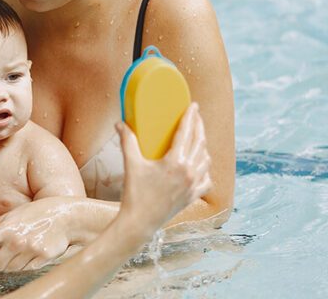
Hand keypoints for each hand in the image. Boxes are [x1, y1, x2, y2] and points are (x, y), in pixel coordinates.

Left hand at [0, 197, 75, 271]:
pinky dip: (22, 268)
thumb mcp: (14, 215)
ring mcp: (29, 252)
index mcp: (5, 228)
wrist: (66, 217)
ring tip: (15, 254)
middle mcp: (15, 242)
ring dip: (8, 267)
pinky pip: (25, 271)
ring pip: (9, 271)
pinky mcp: (42, 259)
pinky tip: (27, 257)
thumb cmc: (38, 213)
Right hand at [117, 102, 212, 231]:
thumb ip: (127, 141)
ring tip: (197, 137)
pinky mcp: (193, 196)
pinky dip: (206, 169)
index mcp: (175, 162)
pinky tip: (200, 165)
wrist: (140, 222)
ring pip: (206, 159)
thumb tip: (120, 124)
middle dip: (199, 126)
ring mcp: (193, 185)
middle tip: (196, 116)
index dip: (191, 117)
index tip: (193, 106)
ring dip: (203, 145)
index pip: (187, 132)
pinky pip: (207, 179)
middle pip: (199, 142)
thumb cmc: (134, 193)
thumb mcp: (131, 164)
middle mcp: (189, 172)